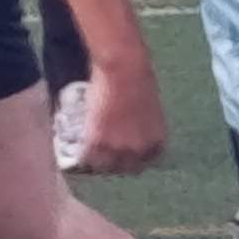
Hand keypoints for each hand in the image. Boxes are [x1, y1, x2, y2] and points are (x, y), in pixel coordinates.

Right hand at [77, 60, 168, 174]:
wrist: (124, 68)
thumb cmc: (140, 80)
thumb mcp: (151, 110)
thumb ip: (144, 128)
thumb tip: (134, 133)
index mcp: (156, 142)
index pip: (146, 163)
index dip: (133, 159)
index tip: (125, 155)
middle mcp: (139, 149)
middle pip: (125, 169)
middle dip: (116, 163)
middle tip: (106, 155)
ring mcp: (117, 148)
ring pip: (104, 166)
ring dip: (98, 161)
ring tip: (92, 154)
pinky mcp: (97, 141)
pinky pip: (87, 157)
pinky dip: (83, 154)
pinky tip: (81, 149)